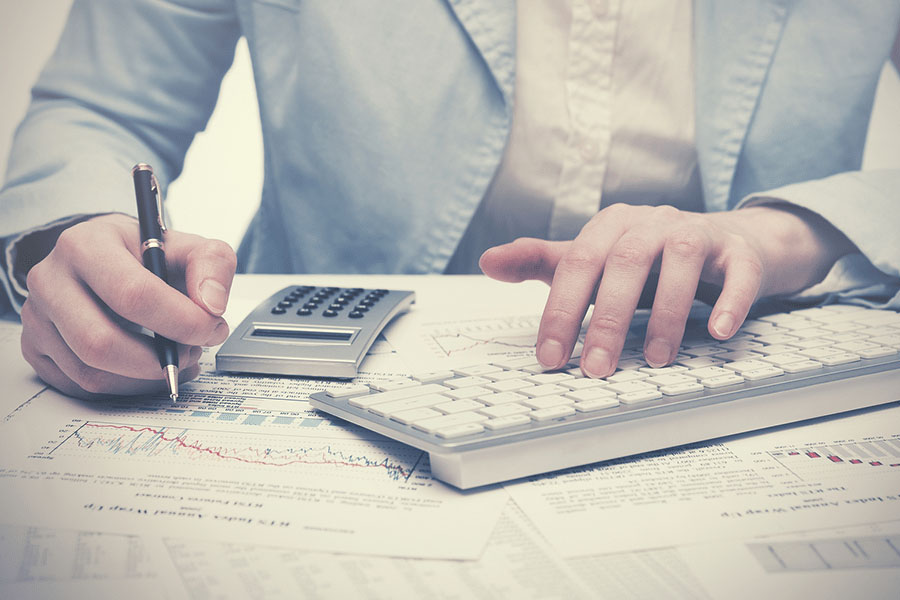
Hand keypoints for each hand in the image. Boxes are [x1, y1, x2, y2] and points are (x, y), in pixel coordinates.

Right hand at [20, 213, 236, 398]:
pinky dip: (128, 388)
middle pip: (101, 343)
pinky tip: (152, 370)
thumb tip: (210, 305)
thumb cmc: (145, 255)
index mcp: (85, 245)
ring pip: (92, 374)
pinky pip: (83, 388)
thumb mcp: (186, 246)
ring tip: (177, 357)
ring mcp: (37, 319)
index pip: (132, 294)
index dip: (179, 321)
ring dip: (146, 378)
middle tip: (193, 351)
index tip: (210, 328)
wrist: (107, 259)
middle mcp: (50, 281)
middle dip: (158, 360)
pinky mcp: (37, 350)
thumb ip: (212, 265)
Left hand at [480, 204, 855, 376]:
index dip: (560, 311)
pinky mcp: (739, 251)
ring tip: (654, 360)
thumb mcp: (592, 259)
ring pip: (680, 262)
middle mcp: (651, 222)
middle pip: (624, 262)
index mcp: (610, 225)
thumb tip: (487, 262)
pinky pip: (738, 272)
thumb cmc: (645, 260)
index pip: (576, 264)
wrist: (721, 244)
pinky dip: (730, 301)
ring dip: (666, 313)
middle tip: (596, 369)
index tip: (550, 358)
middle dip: (607, 319)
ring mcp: (698, 232)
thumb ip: (543, 262)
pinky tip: (717, 331)